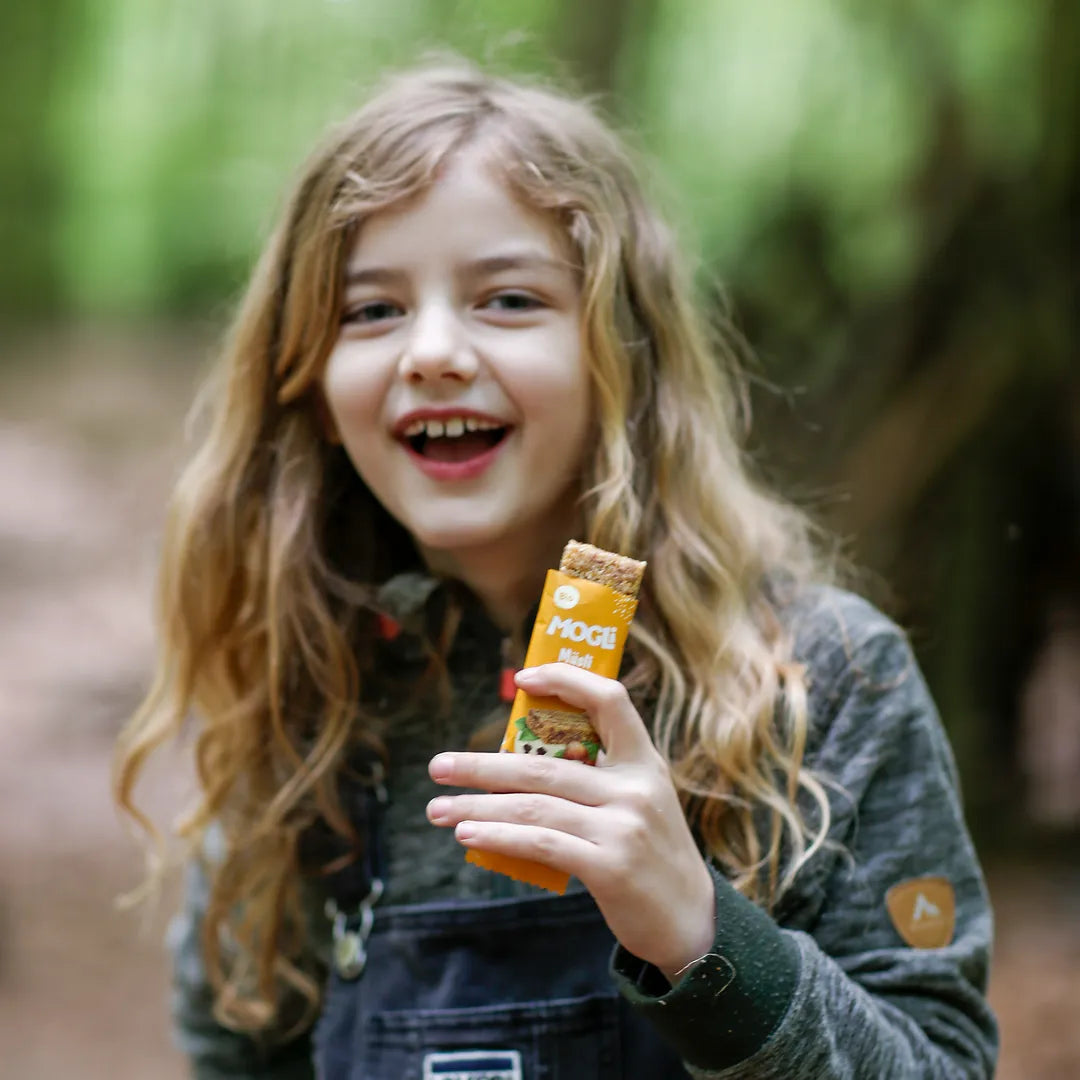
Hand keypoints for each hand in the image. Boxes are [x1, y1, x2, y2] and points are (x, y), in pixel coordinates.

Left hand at [427, 663, 715, 983]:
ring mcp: (624, 827)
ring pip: (535, 806)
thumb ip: (596, 778)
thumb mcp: (639, 802)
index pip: (610, 699)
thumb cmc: (651, 855)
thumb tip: (516, 767)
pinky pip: (543, 844)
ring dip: (478, 806)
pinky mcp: (612, 867)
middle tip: (438, 766)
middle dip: (482, 765)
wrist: (692, 922)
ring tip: (439, 809)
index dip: (566, 680)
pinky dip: (500, 837)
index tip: (521, 679)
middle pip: (544, 766)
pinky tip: (469, 835)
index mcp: (644, 761)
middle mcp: (635, 787)